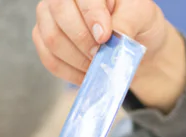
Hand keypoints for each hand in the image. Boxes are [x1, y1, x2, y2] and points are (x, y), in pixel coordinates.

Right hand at [33, 0, 185, 109]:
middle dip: (83, 40)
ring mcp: (49, 16)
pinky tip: (88, 74)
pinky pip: (49, 59)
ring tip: (98, 65)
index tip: (105, 37)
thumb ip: (126, 22)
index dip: (91, 16)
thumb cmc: (137, 23)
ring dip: (78, 59)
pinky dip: (71, 72)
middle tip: (101, 54)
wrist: (135, 43)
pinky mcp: (44, 40)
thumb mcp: (142, 16)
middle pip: (60, 14)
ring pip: (52, 39)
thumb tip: (108, 38)